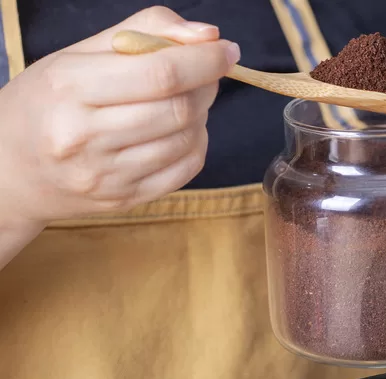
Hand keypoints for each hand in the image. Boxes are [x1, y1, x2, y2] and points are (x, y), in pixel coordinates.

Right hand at [0, 6, 238, 225]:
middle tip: (205, 74)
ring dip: (202, 114)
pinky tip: (179, 130)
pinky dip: (196, 144)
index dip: (205, 60)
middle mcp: (83, 136)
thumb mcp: (77, 54)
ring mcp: (105, 175)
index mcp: (69, 87)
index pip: (161, 74)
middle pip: (179, 109)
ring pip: (187, 139)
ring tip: (185, 100)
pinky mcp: (123, 199)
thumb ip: (144, 31)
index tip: (225, 50)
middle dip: (206, 85)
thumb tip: (207, 35)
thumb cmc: (47, 102)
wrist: (9, 169)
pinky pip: (185, 169)